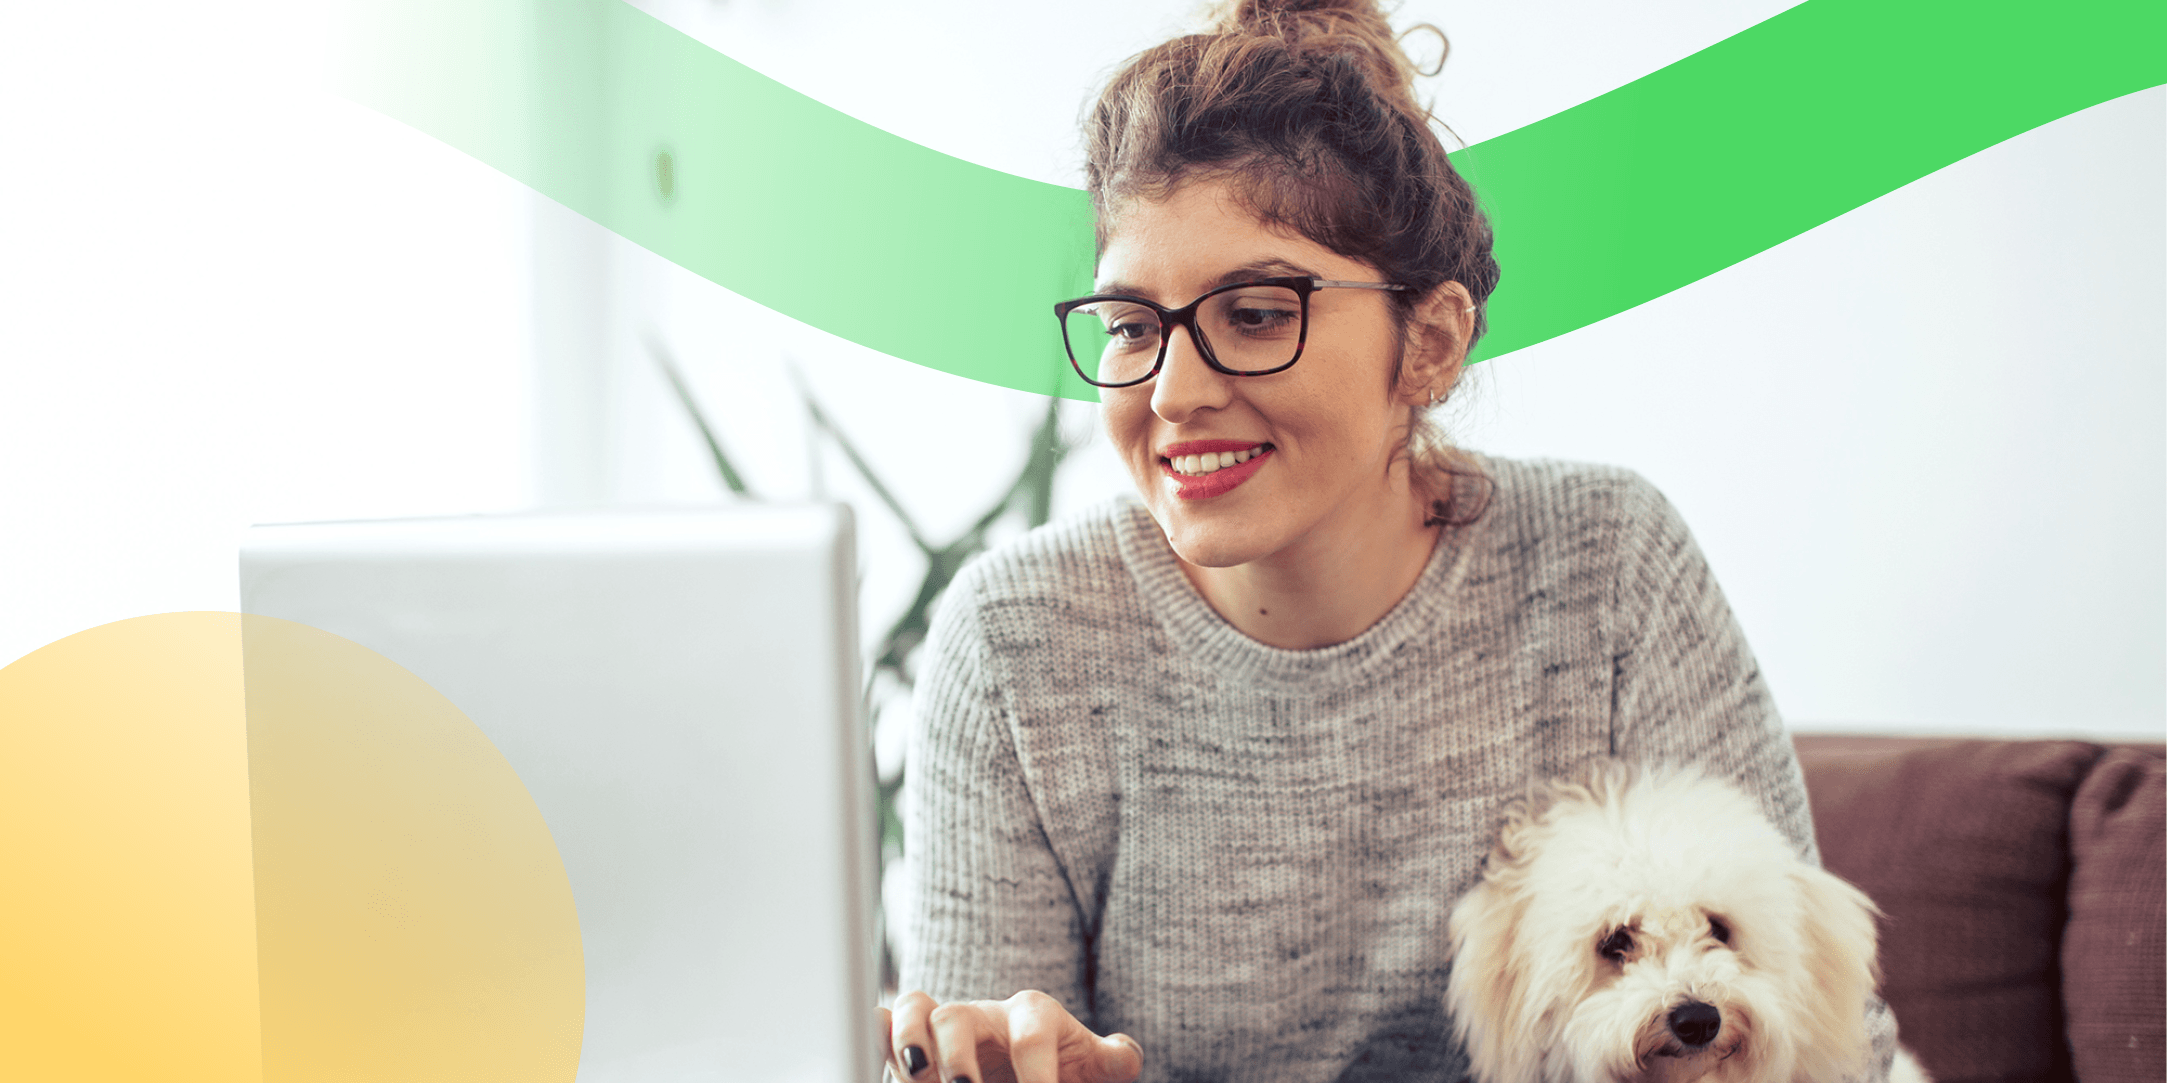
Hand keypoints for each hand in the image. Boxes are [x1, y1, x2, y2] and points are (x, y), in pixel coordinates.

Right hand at [879, 989, 1142, 1082]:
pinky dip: (874, 1032)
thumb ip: (1111, 1061)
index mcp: (1032, 1014)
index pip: (1031, 1034)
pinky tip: (866, 1050)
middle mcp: (983, 1014)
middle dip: (958, 1057)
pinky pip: (884, 1023)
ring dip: (908, 1044)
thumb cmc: (1061, 1067)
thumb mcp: (1090, 1066)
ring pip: (915, 1011)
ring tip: (916, 1078)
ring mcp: (944, 1025)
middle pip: (960, 1016)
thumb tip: (1125, 1055)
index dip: (1038, 1075)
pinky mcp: (913, 1041)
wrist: (1027, 1066)